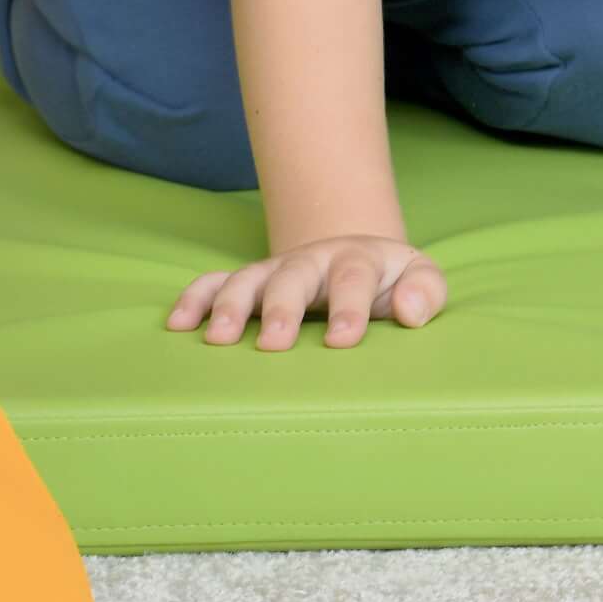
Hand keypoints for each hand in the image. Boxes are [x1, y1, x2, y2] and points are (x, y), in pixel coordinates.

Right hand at [168, 234, 447, 350]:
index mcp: (359, 260)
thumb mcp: (420, 280)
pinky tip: (177, 324)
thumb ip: (425, 293)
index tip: (342, 340)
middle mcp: (311, 261)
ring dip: (229, 305)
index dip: (349, 306)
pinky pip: (214, 283)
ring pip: (247, 278)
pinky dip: (194, 299)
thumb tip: (410, 310)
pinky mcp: (249, 282)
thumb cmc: (392, 282)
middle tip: (274, 345)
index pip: (354, 277)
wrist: (357, 256)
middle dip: (282, 308)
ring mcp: (275, 270)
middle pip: (293, 276)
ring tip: (217, 340)